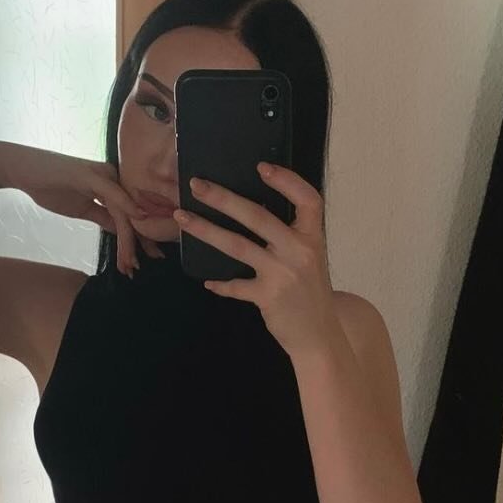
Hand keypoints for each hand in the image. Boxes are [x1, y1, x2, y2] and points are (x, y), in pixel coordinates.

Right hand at [0, 141, 162, 275]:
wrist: (21, 170)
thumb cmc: (50, 187)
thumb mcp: (83, 209)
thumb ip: (103, 218)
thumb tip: (122, 233)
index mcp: (112, 186)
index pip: (129, 217)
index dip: (136, 242)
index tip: (135, 266)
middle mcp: (112, 177)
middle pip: (132, 215)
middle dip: (138, 245)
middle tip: (136, 270)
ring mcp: (102, 175)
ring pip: (123, 211)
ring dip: (127, 240)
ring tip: (128, 264)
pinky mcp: (90, 174)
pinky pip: (112, 194)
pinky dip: (126, 207)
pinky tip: (139, 220)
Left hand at [171, 163, 337, 358]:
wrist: (319, 336)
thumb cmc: (310, 294)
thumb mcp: (310, 259)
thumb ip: (290, 238)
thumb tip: (251, 215)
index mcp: (313, 238)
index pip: (308, 200)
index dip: (287, 181)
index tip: (262, 167)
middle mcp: (299, 251)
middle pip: (258, 216)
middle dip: (223, 198)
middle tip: (198, 185)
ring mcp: (282, 274)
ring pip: (237, 245)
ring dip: (206, 230)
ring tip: (182, 218)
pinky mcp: (267, 297)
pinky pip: (236, 286)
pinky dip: (221, 284)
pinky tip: (208, 282)